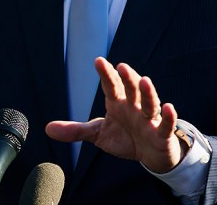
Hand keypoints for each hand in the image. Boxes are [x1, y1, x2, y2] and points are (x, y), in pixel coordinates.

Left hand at [45, 57, 183, 172]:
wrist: (149, 155)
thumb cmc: (125, 138)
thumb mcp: (97, 134)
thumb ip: (75, 130)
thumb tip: (47, 129)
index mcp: (118, 103)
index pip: (111, 86)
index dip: (106, 74)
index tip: (98, 61)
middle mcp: (134, 107)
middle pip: (131, 90)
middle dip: (127, 78)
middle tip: (121, 66)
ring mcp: (149, 119)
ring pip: (150, 103)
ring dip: (148, 92)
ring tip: (144, 80)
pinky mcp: (162, 134)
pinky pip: (166, 124)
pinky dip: (169, 117)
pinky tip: (169, 107)